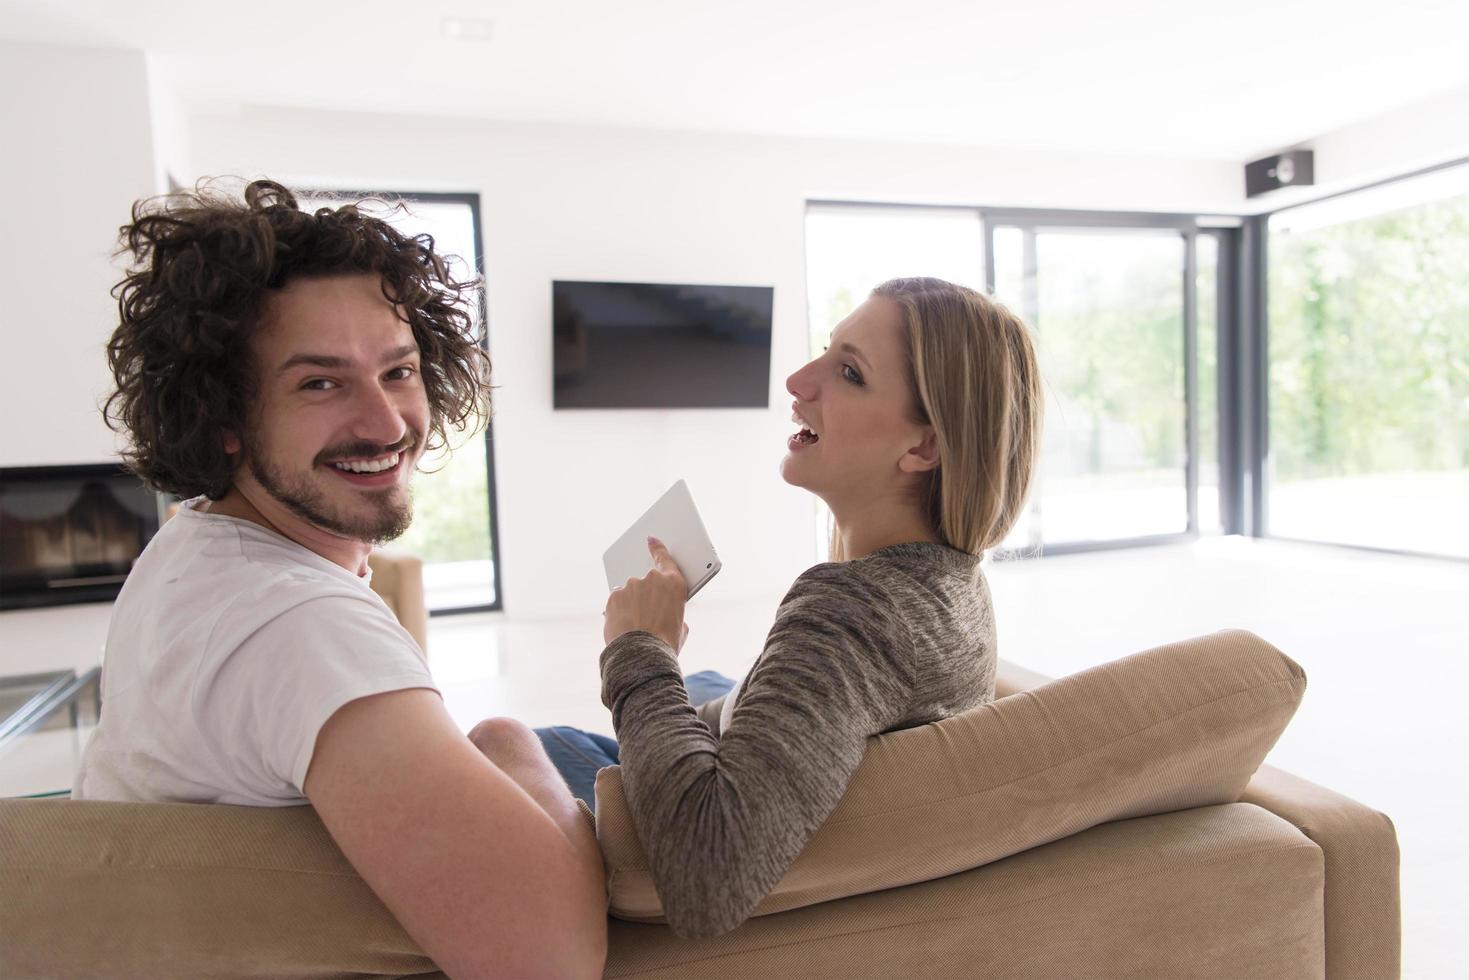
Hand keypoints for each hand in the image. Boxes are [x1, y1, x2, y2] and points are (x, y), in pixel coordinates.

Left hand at [603, 536, 688, 652]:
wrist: (642, 655)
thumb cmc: (665, 644)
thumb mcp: (680, 627)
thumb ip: (673, 612)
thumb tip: (663, 612)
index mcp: (673, 583)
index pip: (664, 558)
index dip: (657, 548)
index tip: (650, 539)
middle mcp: (651, 579)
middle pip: (647, 581)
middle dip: (646, 595)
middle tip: (648, 616)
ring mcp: (630, 586)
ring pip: (630, 592)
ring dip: (631, 604)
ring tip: (636, 627)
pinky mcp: (613, 596)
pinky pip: (617, 602)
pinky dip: (619, 611)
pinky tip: (624, 626)